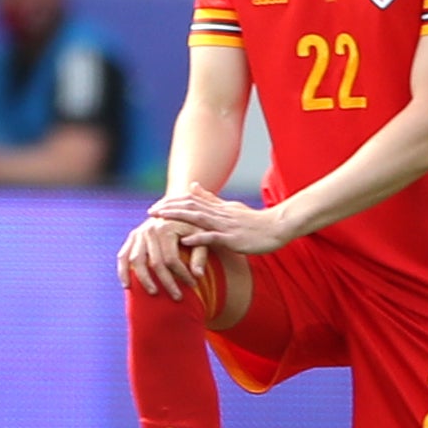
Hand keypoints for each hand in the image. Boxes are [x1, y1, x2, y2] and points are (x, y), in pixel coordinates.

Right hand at [114, 208, 206, 298]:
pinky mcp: (132, 237)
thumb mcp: (201, 235)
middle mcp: (149, 230)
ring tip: (155, 293)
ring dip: (144, 280)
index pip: (172, 259)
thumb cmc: (192, 226)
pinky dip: (123, 271)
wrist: (176, 211)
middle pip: (155, 263)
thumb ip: (201, 254)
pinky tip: (127, 286)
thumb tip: (198, 275)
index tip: (194, 285)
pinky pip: (123, 256)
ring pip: (137, 261)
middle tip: (178, 297)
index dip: (183, 275)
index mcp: (166, 228)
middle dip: (167, 282)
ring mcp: (138, 233)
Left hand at [150, 185, 294, 258]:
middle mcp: (220, 213)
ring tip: (160, 220)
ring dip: (177, 218)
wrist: (277, 228)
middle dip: (169, 209)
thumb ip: (211, 199)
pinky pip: (213, 238)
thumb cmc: (255, 221)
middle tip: (151, 212)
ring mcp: (226, 225)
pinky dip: (197, 238)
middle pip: (190, 207)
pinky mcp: (233, 238)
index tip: (156, 207)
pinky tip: (184, 240)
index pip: (191, 201)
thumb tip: (192, 186)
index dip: (172, 203)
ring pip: (198, 219)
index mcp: (218, 207)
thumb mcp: (231, 208)